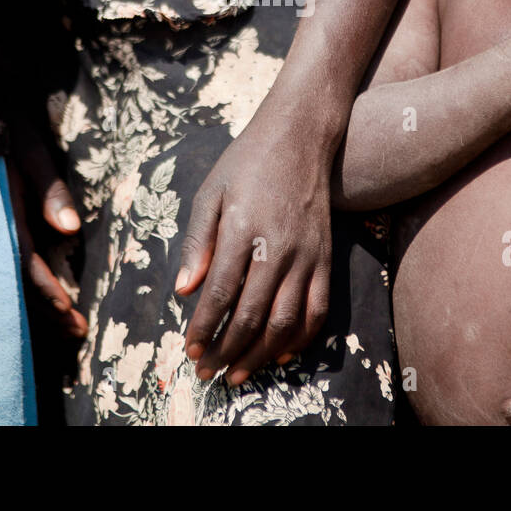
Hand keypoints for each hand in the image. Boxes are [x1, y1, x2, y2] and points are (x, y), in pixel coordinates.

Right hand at [8, 119, 86, 337]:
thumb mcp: (25, 143)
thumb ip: (48, 186)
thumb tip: (70, 230)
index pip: (21, 259)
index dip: (45, 289)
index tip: (68, 313)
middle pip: (11, 276)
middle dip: (44, 307)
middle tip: (76, 332)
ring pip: (0, 273)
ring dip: (31, 299)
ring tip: (64, 324)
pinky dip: (13, 280)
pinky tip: (30, 295)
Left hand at [176, 102, 331, 387]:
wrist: (300, 135)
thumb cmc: (246, 162)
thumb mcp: (209, 192)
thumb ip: (197, 242)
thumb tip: (184, 290)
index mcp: (242, 229)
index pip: (219, 293)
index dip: (203, 328)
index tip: (188, 350)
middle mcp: (277, 246)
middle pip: (250, 315)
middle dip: (226, 351)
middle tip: (206, 374)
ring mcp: (306, 254)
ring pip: (285, 321)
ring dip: (260, 355)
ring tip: (238, 374)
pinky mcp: (326, 258)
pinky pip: (318, 309)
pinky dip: (301, 339)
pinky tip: (280, 354)